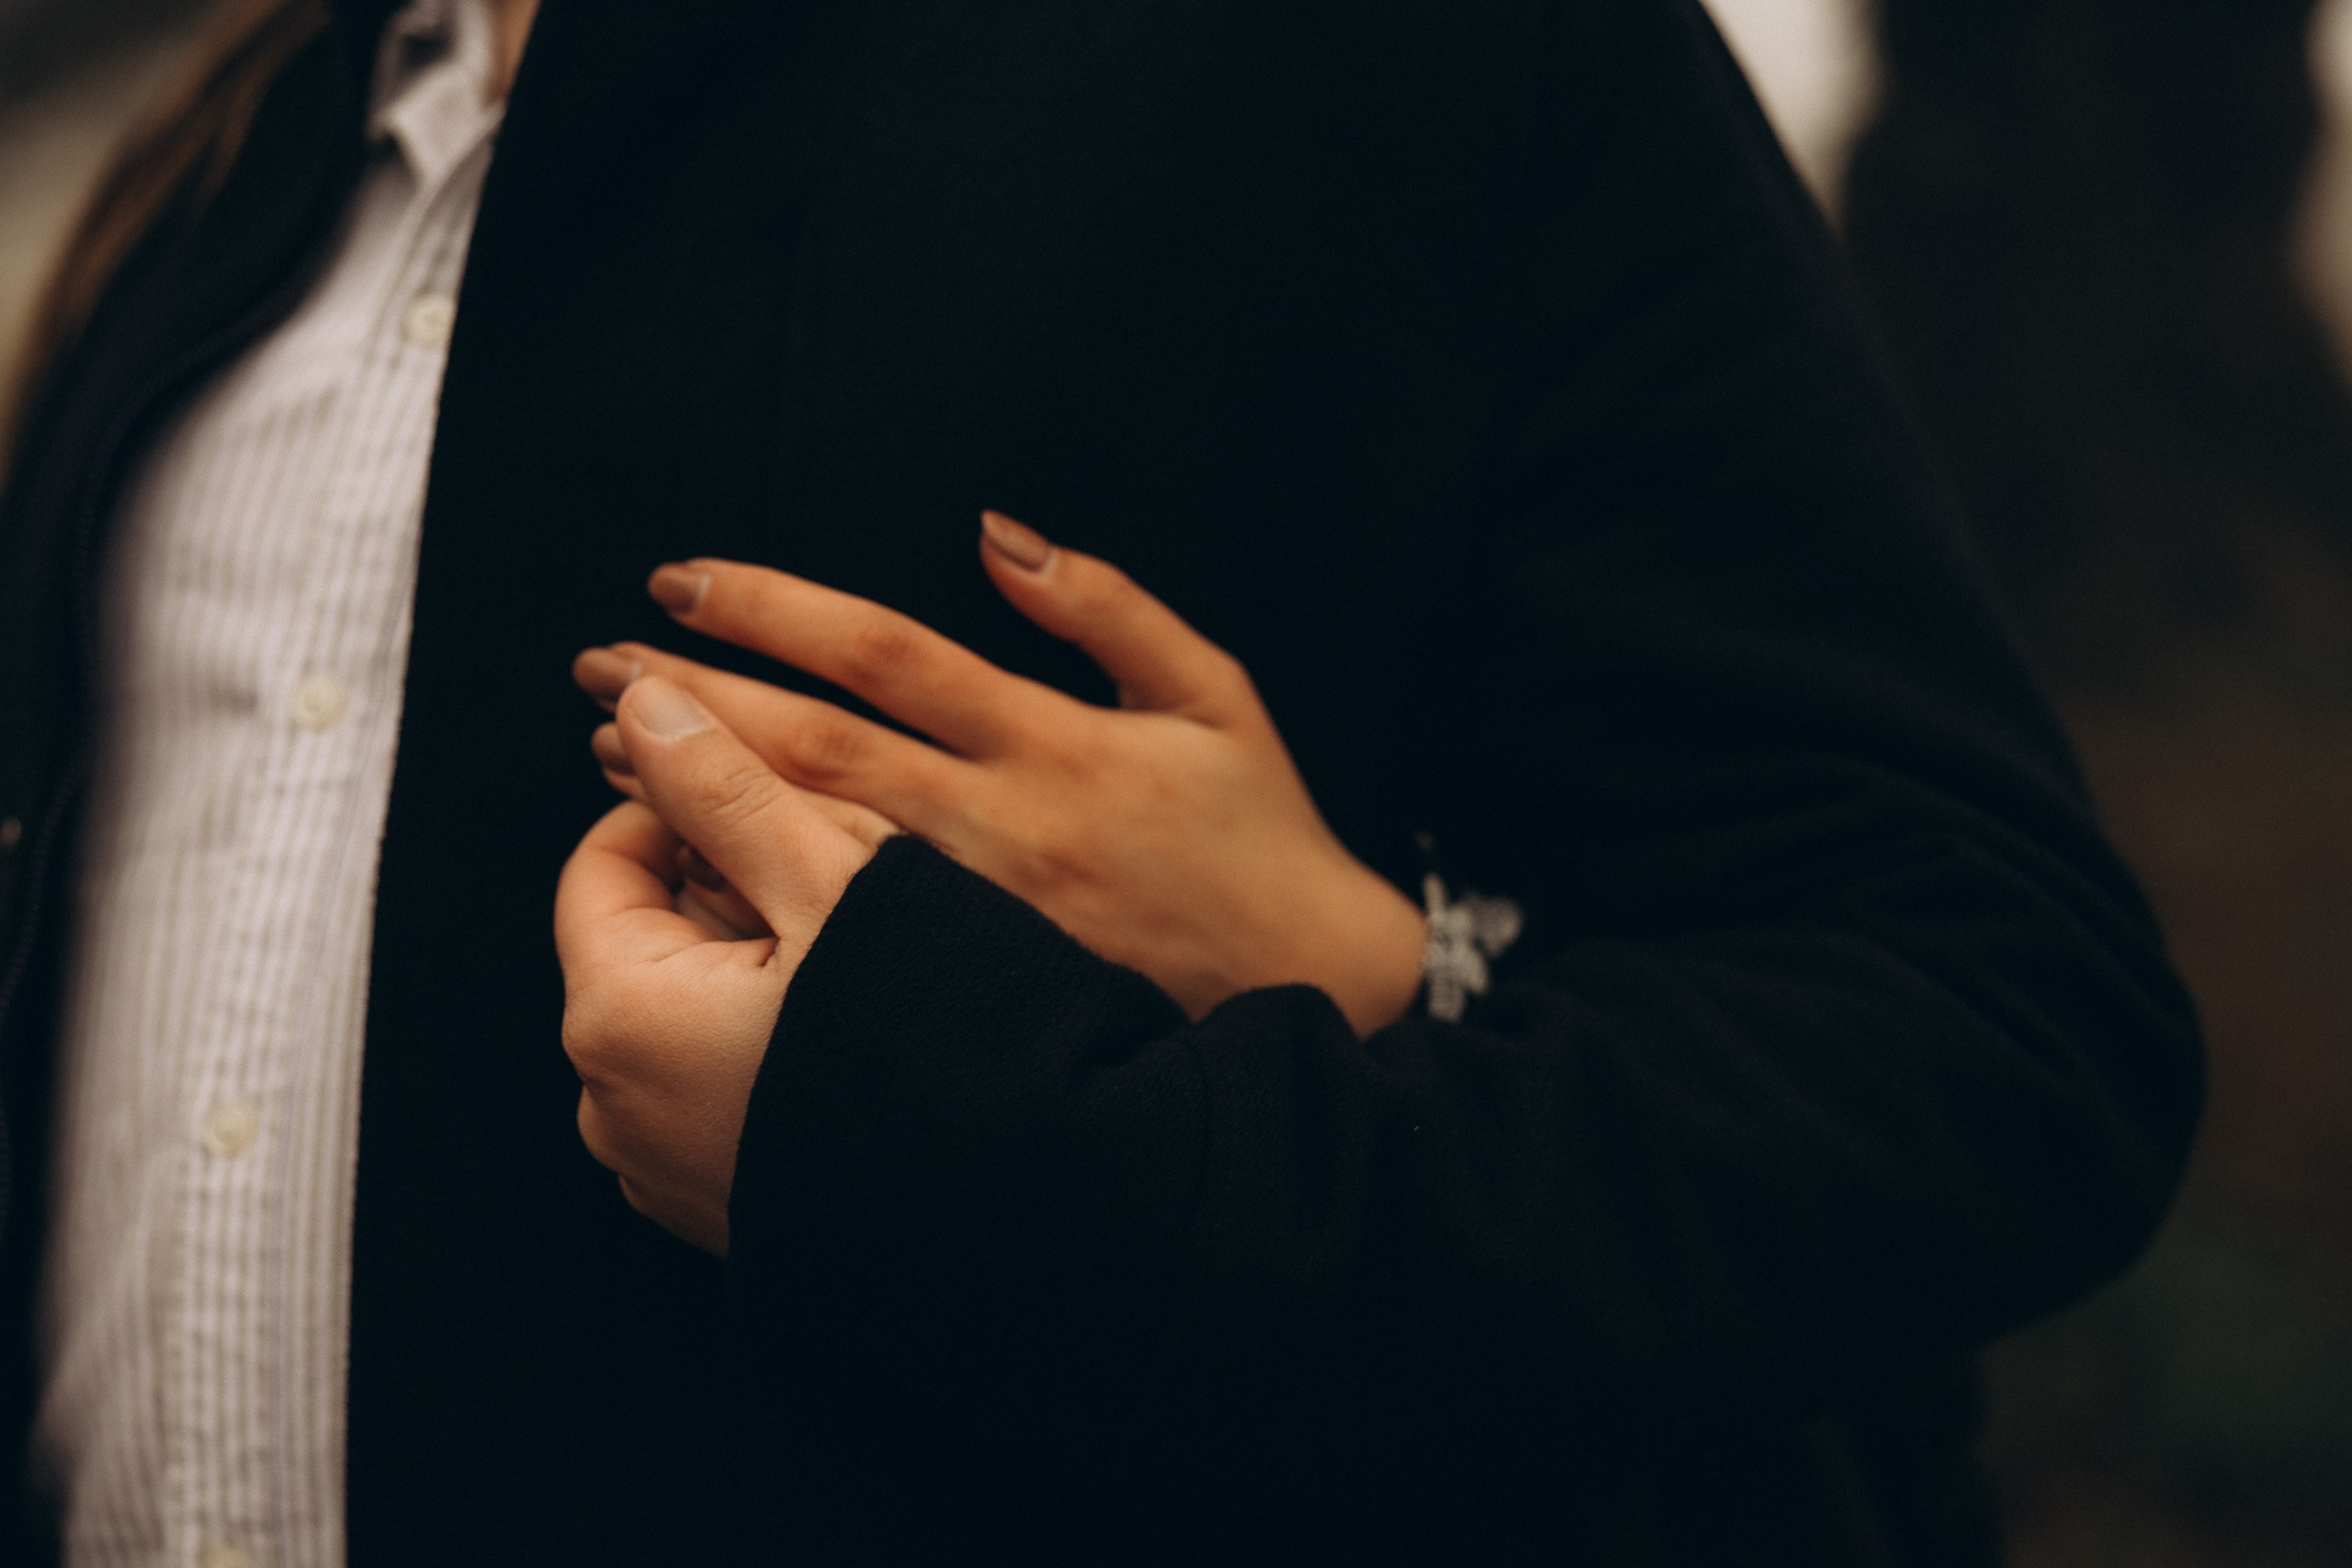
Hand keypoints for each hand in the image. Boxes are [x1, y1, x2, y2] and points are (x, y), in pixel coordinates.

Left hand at [553, 678, 879, 1253]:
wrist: (1026, 1207)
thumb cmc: (931, 1042)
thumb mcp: (833, 880)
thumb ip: (727, 784)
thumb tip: (643, 701)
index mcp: (617, 1018)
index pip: (603, 863)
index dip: (689, 805)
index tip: (783, 798)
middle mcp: (616, 1108)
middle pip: (652, 940)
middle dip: (738, 887)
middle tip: (851, 876)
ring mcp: (667, 1172)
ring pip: (695, 1013)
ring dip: (766, 964)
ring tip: (874, 952)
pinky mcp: (726, 1209)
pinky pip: (727, 1088)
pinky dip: (777, 1042)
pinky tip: (871, 1032)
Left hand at [574, 513, 1426, 1036]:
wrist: (1309, 1000)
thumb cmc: (1259, 836)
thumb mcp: (1214, 698)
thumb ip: (1111, 609)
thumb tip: (996, 535)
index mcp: (1056, 747)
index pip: (885, 658)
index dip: (773, 610)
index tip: (678, 580)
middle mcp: (1003, 833)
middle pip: (815, 754)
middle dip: (695, 703)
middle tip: (598, 667)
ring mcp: (978, 924)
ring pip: (803, 855)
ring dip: (699, 803)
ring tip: (609, 756)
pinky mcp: (968, 998)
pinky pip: (832, 951)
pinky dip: (752, 905)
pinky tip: (685, 875)